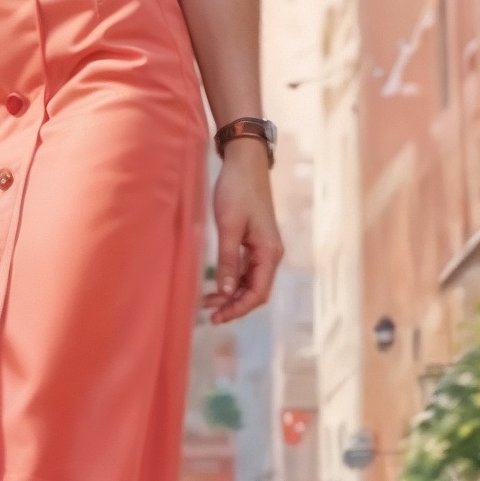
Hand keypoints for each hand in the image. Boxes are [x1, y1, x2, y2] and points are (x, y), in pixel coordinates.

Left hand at [207, 139, 282, 323]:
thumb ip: (228, 261)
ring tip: (208, 302)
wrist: (245, 163)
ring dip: (232, 294)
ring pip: (251, 282)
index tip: (217, 318)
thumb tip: (227, 293)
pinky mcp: (256, 242)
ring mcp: (265, 248)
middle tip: (208, 313)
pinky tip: (217, 284)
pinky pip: (247, 269)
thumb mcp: (229, 227)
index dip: (238, 309)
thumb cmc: (237, 191)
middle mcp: (271, 254)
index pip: (258, 293)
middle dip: (234, 305)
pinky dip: (233, 280)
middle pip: (256, 291)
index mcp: (269, 252)